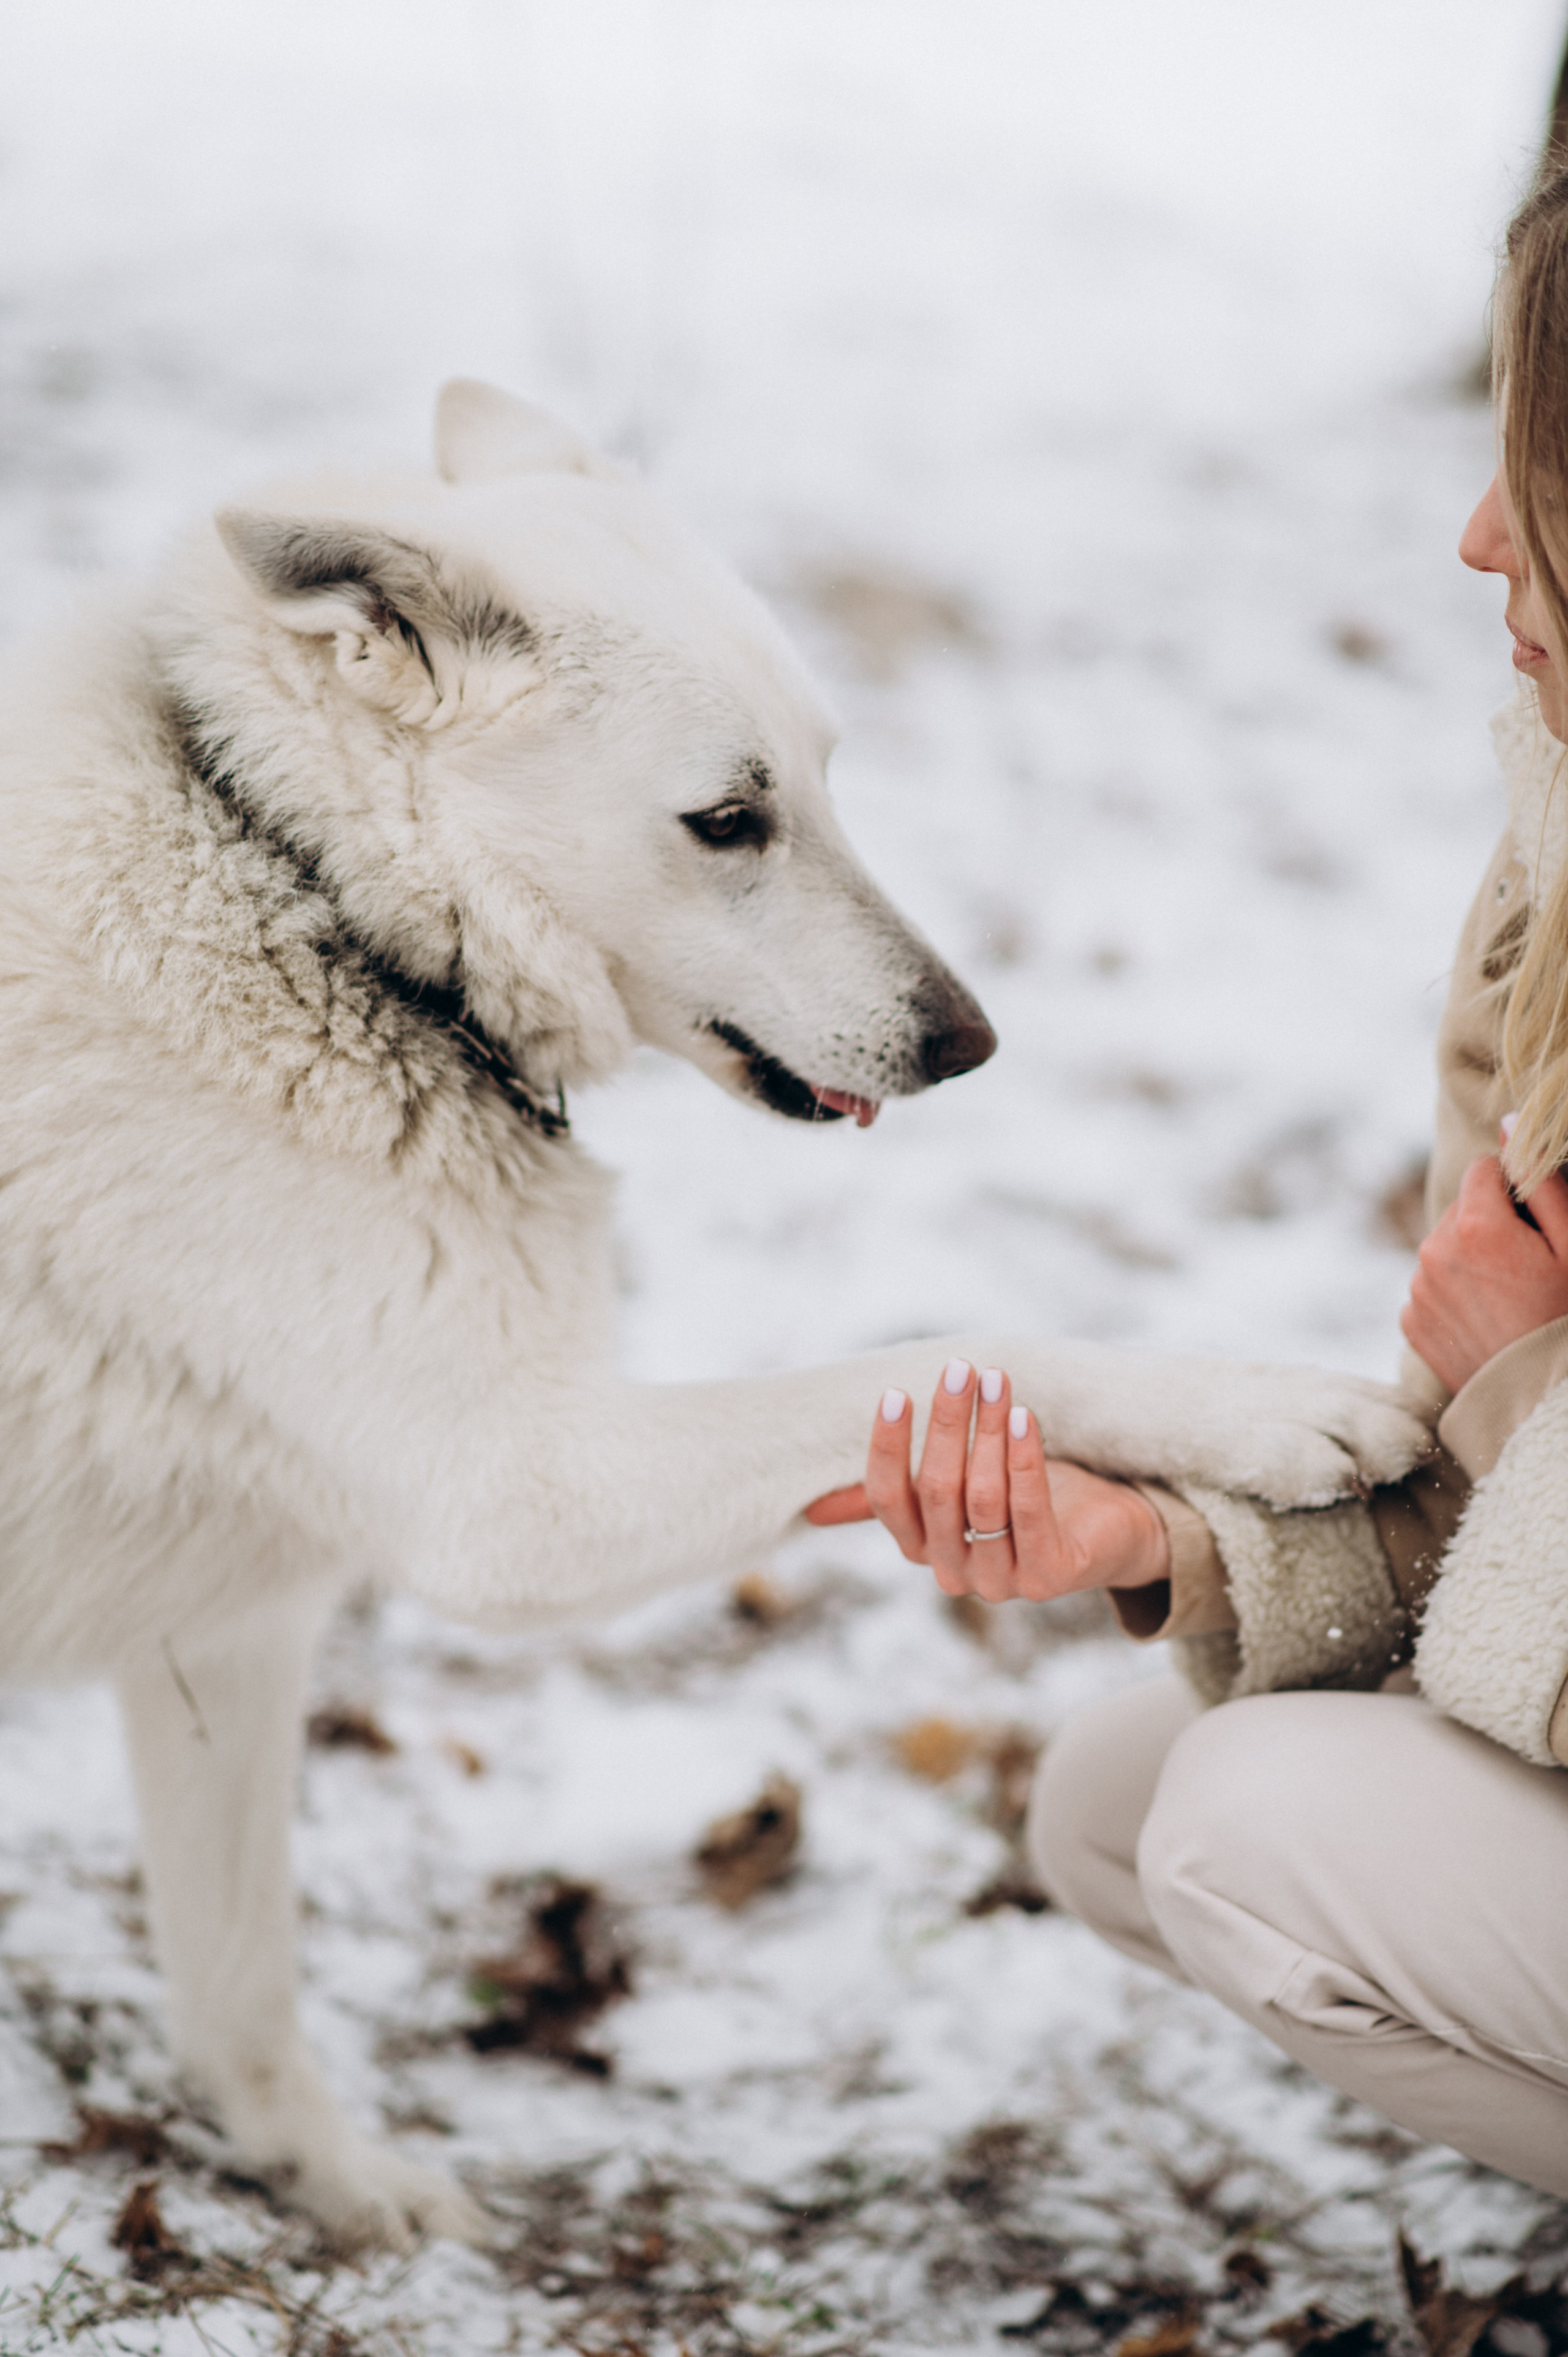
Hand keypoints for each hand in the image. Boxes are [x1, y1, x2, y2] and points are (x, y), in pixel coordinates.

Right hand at [804, 1358, 1170, 1602]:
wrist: (1107, 1532)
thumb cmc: (1024, 1500)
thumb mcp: (957, 1490)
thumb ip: (899, 1495)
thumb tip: (814, 1510)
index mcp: (922, 1548)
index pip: (887, 1499)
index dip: (887, 1447)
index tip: (896, 1391)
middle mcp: (954, 1571)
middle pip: (938, 1491)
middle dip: (946, 1424)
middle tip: (959, 1369)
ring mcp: (1001, 1581)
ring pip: (984, 1498)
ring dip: (989, 1430)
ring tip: (996, 1381)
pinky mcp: (1048, 1577)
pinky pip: (1030, 1513)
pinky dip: (1025, 1461)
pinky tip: (1025, 1417)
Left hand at [1400, 1151, 1567, 1394]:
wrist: (1541, 1406)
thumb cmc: (1565, 1321)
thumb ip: (1541, 1181)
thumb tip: (1506, 1124)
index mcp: (1473, 1225)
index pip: (1486, 1170)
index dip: (1517, 1191)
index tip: (1539, 1227)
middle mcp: (1433, 1252)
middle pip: (1463, 1209)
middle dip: (1494, 1225)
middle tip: (1530, 1268)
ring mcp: (1417, 1290)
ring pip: (1446, 1248)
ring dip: (1473, 1259)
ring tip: (1511, 1298)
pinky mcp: (1411, 1323)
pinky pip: (1432, 1287)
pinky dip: (1456, 1294)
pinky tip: (1488, 1319)